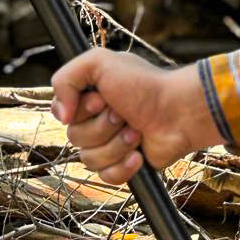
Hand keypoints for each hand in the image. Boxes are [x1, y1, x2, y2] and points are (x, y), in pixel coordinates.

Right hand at [50, 48, 220, 184]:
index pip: (62, 114)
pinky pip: (106, 177)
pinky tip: (139, 156)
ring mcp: (109, 145)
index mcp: (88, 98)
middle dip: (102, 127)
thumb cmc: (144, 84)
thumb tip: (60, 117)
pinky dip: (123, 167)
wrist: (179, 112)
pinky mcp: (124, 166)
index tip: (102, 98)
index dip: (81, 110)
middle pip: (74, 138)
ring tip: (137, 132)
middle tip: (125, 114)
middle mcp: (96, 121)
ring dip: (116, 145)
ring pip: (89, 160)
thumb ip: (65, 79)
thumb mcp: (98, 62)